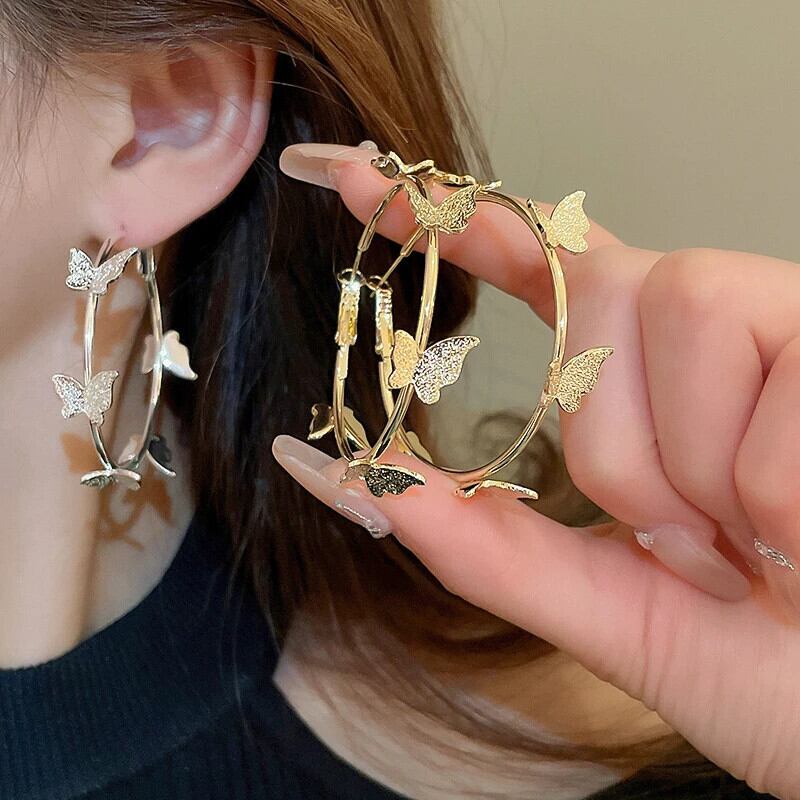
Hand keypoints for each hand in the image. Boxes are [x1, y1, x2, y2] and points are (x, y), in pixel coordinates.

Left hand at [274, 143, 799, 798]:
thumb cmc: (763, 669)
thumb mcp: (604, 608)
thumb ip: (480, 541)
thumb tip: (345, 477)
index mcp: (650, 380)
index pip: (545, 264)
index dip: (459, 222)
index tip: (364, 183)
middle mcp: (718, 332)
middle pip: (596, 304)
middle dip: (617, 452)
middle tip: (690, 550)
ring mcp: (792, 324)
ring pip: (680, 309)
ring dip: (696, 473)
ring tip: (756, 547)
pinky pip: (776, 377)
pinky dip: (774, 492)